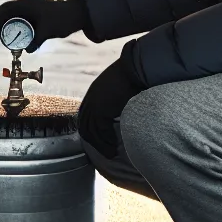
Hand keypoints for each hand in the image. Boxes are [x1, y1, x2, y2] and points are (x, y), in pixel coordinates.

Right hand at [0, 0, 87, 51]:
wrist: (77, 14)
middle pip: (2, 15)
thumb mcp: (50, 30)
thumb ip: (38, 40)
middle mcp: (24, 4)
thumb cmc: (64, 19)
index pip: (2, 12)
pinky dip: (10, 30)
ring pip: (8, 19)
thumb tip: (27, 50)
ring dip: (1, 30)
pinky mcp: (31, 15)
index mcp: (25, 3)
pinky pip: (16, 22)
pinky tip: (9, 41)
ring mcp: (27, 9)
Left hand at [78, 42, 144, 158]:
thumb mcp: (119, 88)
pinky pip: (100, 130)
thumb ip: (115, 100)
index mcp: (93, 94)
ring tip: (110, 153)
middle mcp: (90, 99)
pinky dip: (106, 140)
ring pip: (91, 131)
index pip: (85, 117)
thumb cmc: (133, 77)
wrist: (136, 68)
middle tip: (104, 152)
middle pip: (85, 126)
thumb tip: (119, 111)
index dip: (91, 131)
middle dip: (93, 141)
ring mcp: (94, 104)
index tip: (100, 141)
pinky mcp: (101, 109)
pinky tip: (114, 146)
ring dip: (100, 144)